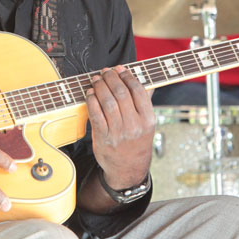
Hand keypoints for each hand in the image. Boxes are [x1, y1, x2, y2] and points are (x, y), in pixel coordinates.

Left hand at [85, 66, 153, 189]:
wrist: (128, 169)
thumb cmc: (137, 142)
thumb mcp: (147, 125)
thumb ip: (144, 102)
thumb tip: (141, 79)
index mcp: (148, 120)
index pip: (138, 91)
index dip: (127, 76)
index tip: (120, 69)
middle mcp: (134, 126)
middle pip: (121, 93)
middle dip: (111, 78)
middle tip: (105, 71)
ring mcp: (118, 133)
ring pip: (107, 102)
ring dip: (100, 86)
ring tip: (96, 79)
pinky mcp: (103, 138)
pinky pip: (95, 114)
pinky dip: (91, 100)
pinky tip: (90, 93)